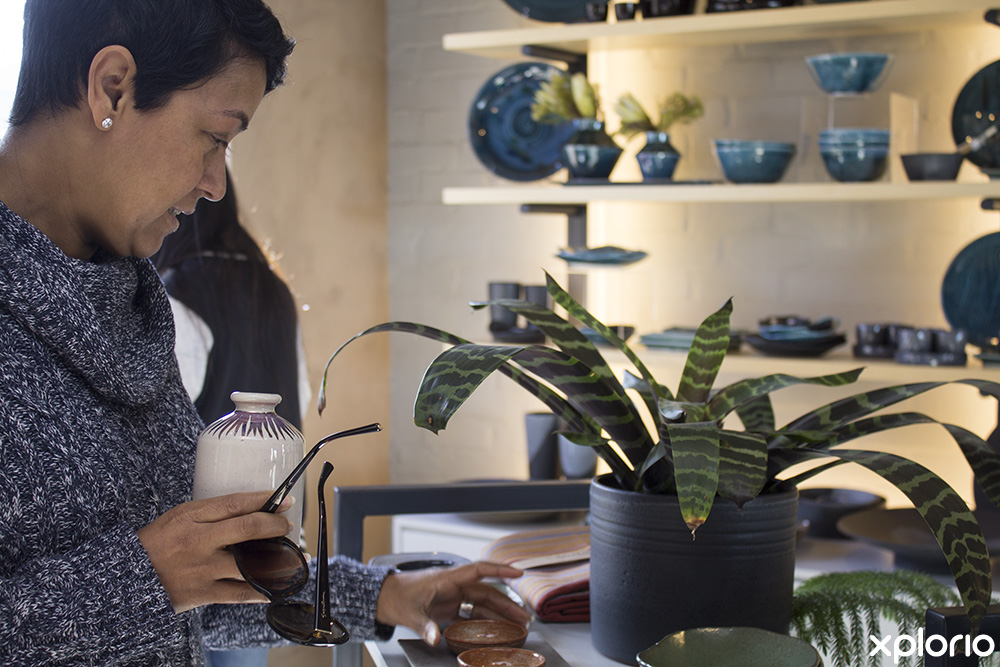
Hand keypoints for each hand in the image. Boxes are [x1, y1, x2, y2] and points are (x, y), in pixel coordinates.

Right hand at [137, 491, 293, 612]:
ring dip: (276, 558)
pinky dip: (261, 590)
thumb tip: (252, 508)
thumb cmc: (158, 542)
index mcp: (191, 517)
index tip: (285, 500)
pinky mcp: (203, 593)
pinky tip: (274, 587)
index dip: (266, 500)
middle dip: (276, 525)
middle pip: (248, 528)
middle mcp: (198, 541)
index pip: (236, 503)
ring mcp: (203, 568)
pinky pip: (240, 593)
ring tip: (290, 555)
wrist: (130, 575)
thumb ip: (213, 512)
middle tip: (286, 525)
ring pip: (250, 563)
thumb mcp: (180, 517)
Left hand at [375, 561, 531, 645]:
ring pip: (482, 604)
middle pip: (486, 592)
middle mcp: (453, 586)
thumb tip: (435, 639)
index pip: (479, 570)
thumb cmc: (395, 597)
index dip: (499, 570)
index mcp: (447, 579)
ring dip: (499, 614)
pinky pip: (471, 613)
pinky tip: (495, 631)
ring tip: (517, 625)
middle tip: (524, 617)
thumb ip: (424, 626)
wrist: (382, 597)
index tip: (518, 572)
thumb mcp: (409, 613)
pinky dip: (484, 621)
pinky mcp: (448, 607)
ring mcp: (452, 596)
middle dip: (507, 604)